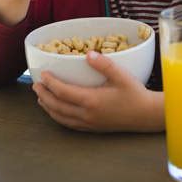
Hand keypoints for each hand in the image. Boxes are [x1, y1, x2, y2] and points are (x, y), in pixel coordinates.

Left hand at [32, 51, 164, 132]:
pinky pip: (69, 124)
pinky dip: (58, 117)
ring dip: (48, 107)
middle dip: (44, 95)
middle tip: (35, 85)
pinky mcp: (93, 127)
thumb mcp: (121, 75)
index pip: (63, 93)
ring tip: (40, 98)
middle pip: (57, 106)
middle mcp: (87, 114)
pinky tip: (57, 111)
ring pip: (61, 117)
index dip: (51, 84)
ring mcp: (89, 123)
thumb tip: (88, 53)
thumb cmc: (135, 93)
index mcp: (91, 101)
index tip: (42, 74)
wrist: (146, 115)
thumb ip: (104, 64)